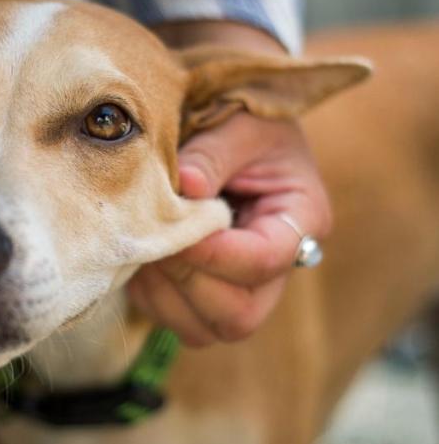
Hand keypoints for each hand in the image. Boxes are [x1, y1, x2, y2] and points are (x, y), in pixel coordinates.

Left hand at [127, 23, 331, 347]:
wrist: (231, 122)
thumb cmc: (242, 115)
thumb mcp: (238, 121)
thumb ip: (213, 152)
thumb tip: (184, 186)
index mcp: (301, 217)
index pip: (265, 260)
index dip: (217, 253)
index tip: (179, 226)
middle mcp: (280, 264)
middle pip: (240, 315)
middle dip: (190, 283)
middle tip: (157, 240)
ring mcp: (244, 286)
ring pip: (206, 328)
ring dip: (165, 295)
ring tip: (145, 245)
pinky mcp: (209, 293)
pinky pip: (177, 321)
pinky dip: (152, 296)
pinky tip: (141, 254)